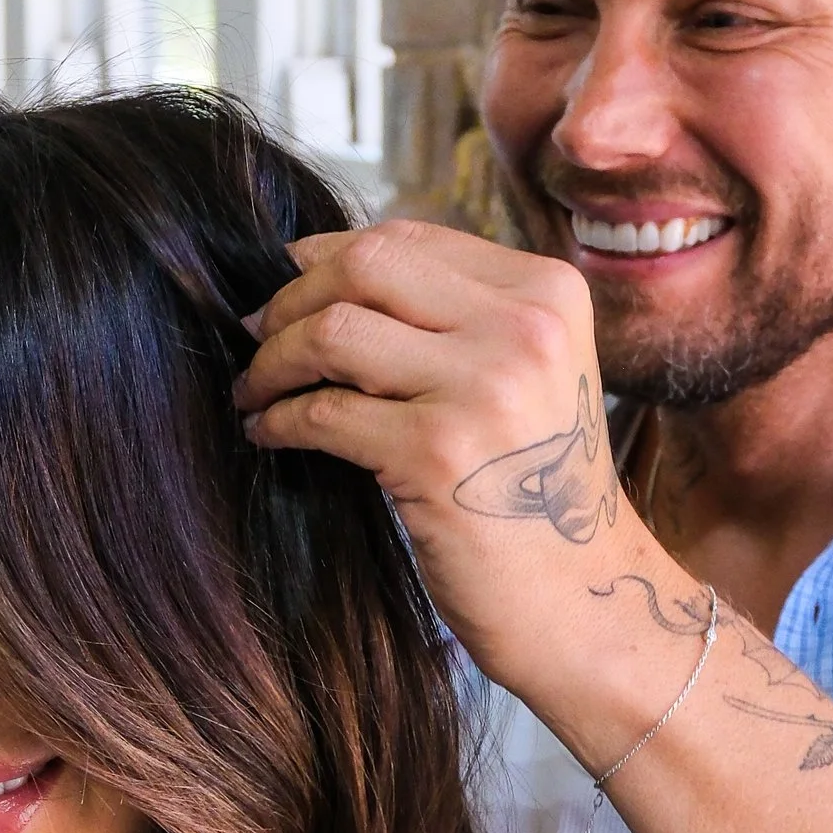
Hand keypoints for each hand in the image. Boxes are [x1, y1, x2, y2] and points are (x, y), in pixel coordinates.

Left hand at [233, 220, 640, 701]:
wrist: (577, 595)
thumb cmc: (535, 489)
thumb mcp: (526, 373)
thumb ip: (453, 314)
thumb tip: (317, 264)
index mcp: (548, 291)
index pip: (409, 237)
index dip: (329, 257)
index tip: (290, 289)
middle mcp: (523, 328)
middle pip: (364, 266)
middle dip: (292, 299)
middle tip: (257, 336)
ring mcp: (483, 388)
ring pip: (332, 331)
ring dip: (272, 361)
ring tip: (256, 389)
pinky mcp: (435, 453)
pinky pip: (322, 412)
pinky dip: (278, 419)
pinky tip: (268, 432)